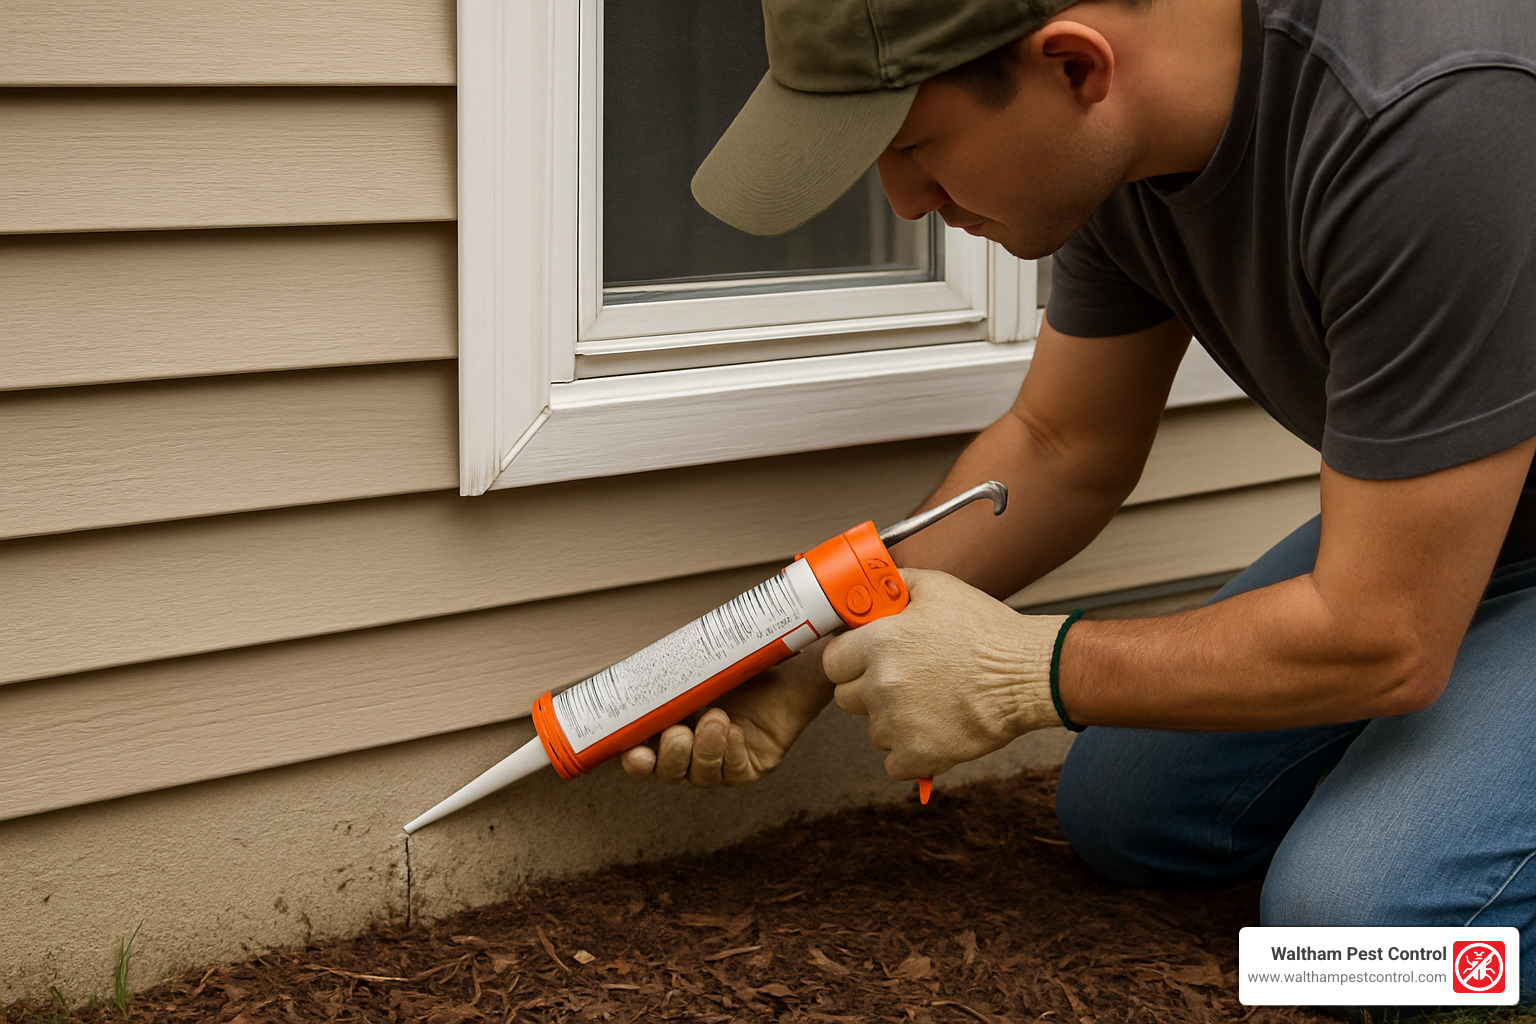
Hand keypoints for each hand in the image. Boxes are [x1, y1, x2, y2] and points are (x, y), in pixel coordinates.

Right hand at [619, 637, 834, 786]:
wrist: (786, 667)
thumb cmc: (738, 667)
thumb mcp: (700, 667)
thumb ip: (669, 672)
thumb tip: (633, 665)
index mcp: (672, 731)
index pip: (644, 759)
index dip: (635, 763)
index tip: (634, 753)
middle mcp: (693, 754)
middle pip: (669, 774)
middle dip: (671, 756)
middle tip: (679, 732)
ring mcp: (721, 765)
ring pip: (702, 775)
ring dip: (705, 749)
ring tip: (717, 717)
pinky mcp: (749, 769)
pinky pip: (733, 772)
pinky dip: (731, 752)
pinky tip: (735, 730)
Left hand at [823, 568, 1068, 779]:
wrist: (1029, 674)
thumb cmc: (987, 631)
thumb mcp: (937, 588)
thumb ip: (893, 585)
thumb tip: (868, 587)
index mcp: (880, 642)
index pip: (832, 661)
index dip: (849, 660)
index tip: (865, 661)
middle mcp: (882, 684)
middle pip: (846, 698)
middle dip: (867, 690)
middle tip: (903, 680)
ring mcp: (898, 723)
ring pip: (873, 730)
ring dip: (892, 721)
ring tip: (929, 702)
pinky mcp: (919, 755)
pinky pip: (894, 763)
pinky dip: (910, 752)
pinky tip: (933, 730)